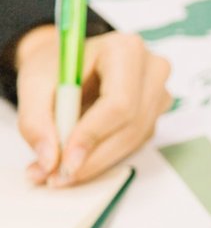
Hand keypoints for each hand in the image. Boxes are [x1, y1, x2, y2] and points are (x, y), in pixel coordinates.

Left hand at [11, 26, 172, 186]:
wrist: (71, 62)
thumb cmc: (57, 64)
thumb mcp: (34, 82)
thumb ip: (35, 120)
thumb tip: (49, 159)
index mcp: (125, 50)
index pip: (119, 102)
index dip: (93, 135)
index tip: (65, 160)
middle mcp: (151, 70)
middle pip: (131, 126)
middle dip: (93, 157)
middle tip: (58, 177)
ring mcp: (159, 93)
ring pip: (134, 140)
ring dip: (98, 162)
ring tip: (60, 171)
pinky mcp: (155, 113)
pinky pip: (134, 143)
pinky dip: (105, 156)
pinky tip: (80, 159)